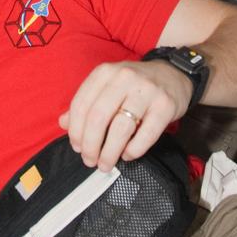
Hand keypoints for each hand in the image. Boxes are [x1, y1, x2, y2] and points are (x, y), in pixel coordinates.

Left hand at [60, 59, 192, 171]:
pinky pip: (146, 135)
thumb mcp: (107, 86)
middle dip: (90, 145)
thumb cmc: (134, 86)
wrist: (173, 75)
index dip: (75, 130)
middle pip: (98, 117)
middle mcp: (124, 77)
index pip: (81, 104)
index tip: (76, 147)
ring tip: (106, 164)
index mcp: (105, 72)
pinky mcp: (165, 106)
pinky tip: (127, 155)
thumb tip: (63, 123)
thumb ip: (86, 103)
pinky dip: (133, 151)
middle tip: (89, 160)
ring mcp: (146, 91)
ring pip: (120, 128)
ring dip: (109, 153)